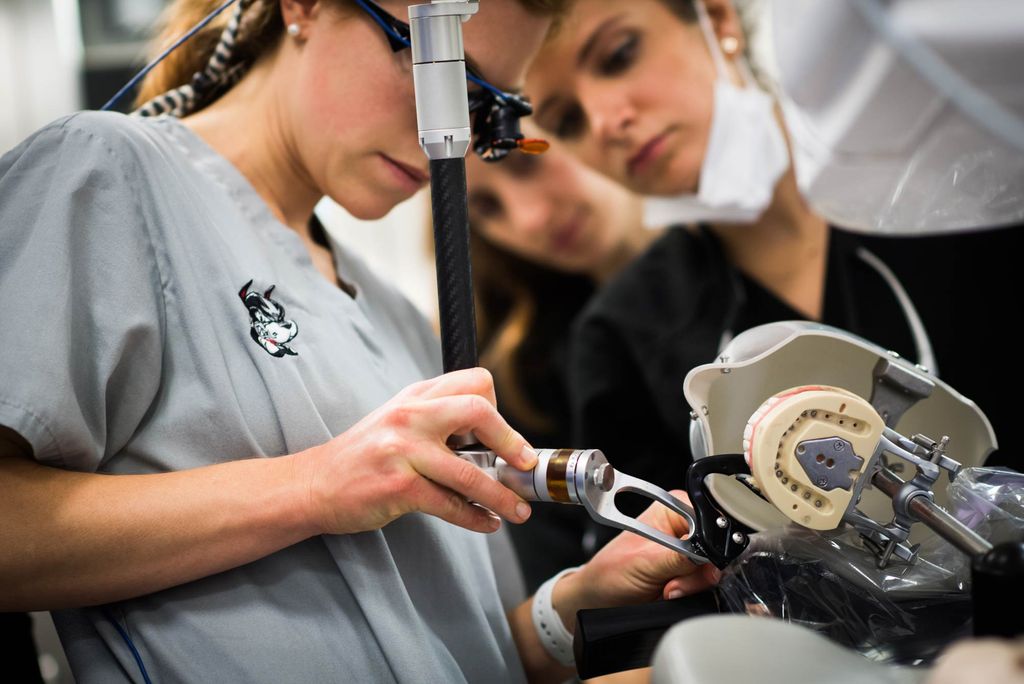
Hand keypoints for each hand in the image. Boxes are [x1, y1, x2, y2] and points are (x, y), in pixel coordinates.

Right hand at [295, 368, 537, 535]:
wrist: (313, 484)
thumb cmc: (364, 456)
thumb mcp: (399, 421)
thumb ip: (438, 419)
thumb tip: (493, 441)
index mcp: (416, 395)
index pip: (475, 382)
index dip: (499, 410)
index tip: (507, 438)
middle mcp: (411, 415)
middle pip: (479, 410)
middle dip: (511, 441)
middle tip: (526, 464)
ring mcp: (403, 450)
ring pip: (470, 472)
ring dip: (502, 495)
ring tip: (520, 511)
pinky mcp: (399, 486)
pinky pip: (451, 503)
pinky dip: (476, 518)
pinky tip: (487, 524)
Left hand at [553, 490, 719, 625]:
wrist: (600, 599)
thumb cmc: (610, 572)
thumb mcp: (644, 562)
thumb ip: (679, 557)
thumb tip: (708, 553)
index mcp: (673, 510)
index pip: (710, 522)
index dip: (708, 545)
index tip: (692, 563)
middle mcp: (684, 528)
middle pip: (715, 549)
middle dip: (696, 573)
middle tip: (671, 582)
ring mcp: (689, 552)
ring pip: (713, 571)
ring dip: (692, 587)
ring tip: (666, 588)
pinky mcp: (691, 574)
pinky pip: (707, 586)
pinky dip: (691, 595)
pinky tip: (670, 593)